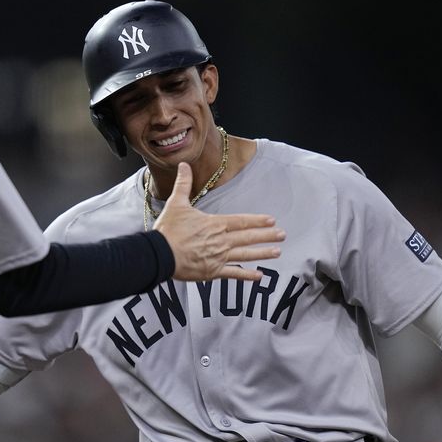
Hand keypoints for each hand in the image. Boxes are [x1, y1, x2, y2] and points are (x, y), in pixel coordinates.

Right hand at [154, 162, 284, 281]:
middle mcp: (221, 241)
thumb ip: (183, 184)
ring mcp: (218, 257)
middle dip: (267, 236)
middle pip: (248, 238)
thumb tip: (183, 165)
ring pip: (245, 255)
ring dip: (262, 253)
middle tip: (282, 235)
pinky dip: (247, 275)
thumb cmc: (168, 230)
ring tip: (277, 252)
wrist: (159, 254)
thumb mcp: (176, 204)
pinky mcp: (212, 271)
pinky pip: (233, 273)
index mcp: (215, 224)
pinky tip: (259, 276)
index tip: (271, 220)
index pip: (241, 221)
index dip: (257, 221)